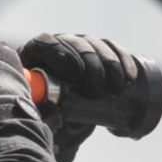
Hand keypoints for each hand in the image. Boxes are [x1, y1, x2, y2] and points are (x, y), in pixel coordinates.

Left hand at [17, 33, 140, 161]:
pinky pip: (112, 47)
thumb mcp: (39, 117)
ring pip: (95, 44)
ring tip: (115, 90)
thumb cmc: (42, 117)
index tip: (75, 76)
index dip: (61, 55)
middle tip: (97, 92)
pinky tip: (129, 77)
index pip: (45, 43)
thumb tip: (56, 115)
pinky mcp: (97, 48)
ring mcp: (77, 43)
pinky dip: (122, 60)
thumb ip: (44, 117)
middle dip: (91, 67)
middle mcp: (56, 44)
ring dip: (109, 66)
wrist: (57, 117)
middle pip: (75, 43)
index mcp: (32, 55)